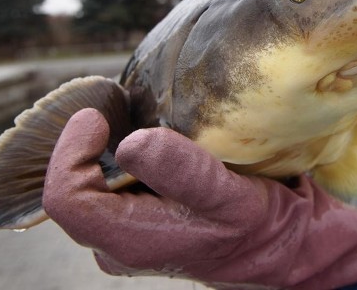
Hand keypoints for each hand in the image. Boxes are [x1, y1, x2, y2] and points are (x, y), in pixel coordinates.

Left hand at [43, 108, 356, 288]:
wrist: (290, 250)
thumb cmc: (264, 228)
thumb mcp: (231, 198)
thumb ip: (183, 173)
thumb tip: (130, 142)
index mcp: (130, 242)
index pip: (66, 197)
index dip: (70, 150)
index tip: (98, 114)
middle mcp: (119, 242)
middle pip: (73, 186)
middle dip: (88, 143)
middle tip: (119, 107)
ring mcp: (129, 232)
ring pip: (92, 182)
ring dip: (106, 147)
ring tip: (139, 119)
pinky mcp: (142, 219)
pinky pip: (113, 181)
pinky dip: (124, 153)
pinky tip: (157, 137)